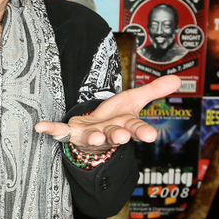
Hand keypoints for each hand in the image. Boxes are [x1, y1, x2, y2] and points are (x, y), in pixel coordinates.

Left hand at [34, 75, 181, 151]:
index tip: (151, 136)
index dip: (143, 132)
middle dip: (118, 136)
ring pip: (92, 139)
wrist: (93, 132)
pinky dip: (50, 130)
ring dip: (93, 138)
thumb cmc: (115, 118)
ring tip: (93, 137)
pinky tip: (40, 127)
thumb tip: (178, 79)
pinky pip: (60, 133)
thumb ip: (154, 91)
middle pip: (115, 136)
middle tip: (121, 136)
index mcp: (126, 127)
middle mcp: (109, 134)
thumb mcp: (134, 101)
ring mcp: (90, 136)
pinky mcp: (72, 134)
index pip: (137, 130)